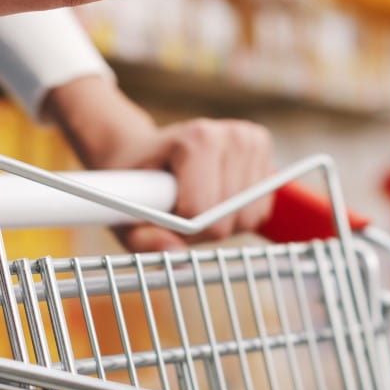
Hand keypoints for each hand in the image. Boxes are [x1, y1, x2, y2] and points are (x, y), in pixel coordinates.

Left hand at [45, 77, 274, 251]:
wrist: (144, 148)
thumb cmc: (135, 180)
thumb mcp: (126, 213)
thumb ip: (145, 239)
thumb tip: (174, 254)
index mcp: (197, 140)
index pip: (201, 211)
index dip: (179, 229)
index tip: (163, 215)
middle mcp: (232, 136)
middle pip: (227, 219)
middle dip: (201, 230)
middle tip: (179, 214)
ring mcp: (252, 141)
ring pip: (248, 218)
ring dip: (222, 225)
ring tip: (198, 205)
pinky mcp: (263, 150)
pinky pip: (261, 210)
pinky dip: (239, 216)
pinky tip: (218, 198)